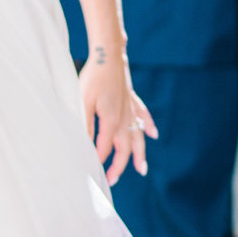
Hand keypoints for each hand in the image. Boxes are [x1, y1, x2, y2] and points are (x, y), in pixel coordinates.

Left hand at [78, 51, 155, 186]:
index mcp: (111, 120)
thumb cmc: (93, 78)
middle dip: (119, 166)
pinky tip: (154, 135)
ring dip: (139, 154)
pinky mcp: (132, 99)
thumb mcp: (83, 103)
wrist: (108, 56)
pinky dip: (148, 126)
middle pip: (124, 147)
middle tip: (111, 181)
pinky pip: (143, 116)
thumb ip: (85, 125)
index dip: (98, 160)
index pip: (104, 147)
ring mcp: (131, 109)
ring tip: (142, 169)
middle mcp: (124, 118)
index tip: (91, 172)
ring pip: (137, 137)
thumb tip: (84, 145)